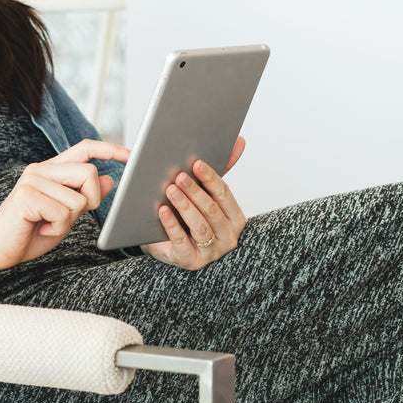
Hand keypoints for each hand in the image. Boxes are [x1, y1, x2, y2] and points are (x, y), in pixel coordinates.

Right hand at [0, 139, 128, 273]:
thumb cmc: (29, 231)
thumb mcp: (65, 214)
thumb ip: (84, 196)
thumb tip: (109, 179)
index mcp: (51, 170)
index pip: (85, 149)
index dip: (109, 150)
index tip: (130, 156)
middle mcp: (41, 170)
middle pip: (89, 174)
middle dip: (90, 200)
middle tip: (68, 217)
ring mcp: (33, 180)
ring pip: (78, 199)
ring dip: (69, 221)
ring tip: (46, 224)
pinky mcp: (27, 196)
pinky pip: (64, 213)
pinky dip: (57, 228)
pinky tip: (39, 228)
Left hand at [141, 137, 246, 269]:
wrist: (167, 245)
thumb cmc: (189, 217)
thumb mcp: (204, 194)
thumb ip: (219, 171)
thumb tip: (239, 141)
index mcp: (235, 218)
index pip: (225, 195)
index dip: (210, 178)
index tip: (196, 163)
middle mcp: (228, 237)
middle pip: (212, 210)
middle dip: (195, 191)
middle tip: (179, 176)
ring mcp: (211, 252)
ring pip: (200, 226)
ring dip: (185, 205)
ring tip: (170, 190)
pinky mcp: (191, 261)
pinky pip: (182, 241)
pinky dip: (172, 224)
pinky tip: (162, 211)